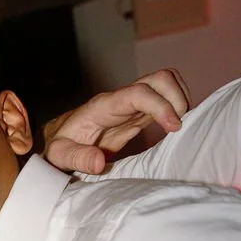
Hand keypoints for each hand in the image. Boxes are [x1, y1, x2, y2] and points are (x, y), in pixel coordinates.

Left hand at [43, 68, 191, 174]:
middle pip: (159, 78)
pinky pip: (165, 101)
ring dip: (181, 101)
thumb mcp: (59, 155)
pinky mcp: (139, 114)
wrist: (59, 139)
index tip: (174, 126)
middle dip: (177, 98)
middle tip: (178, 127)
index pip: (138, 92)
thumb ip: (77, 158)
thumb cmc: (59, 146)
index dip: (160, 105)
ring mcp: (132, 104)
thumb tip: (99, 162)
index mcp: (103, 106)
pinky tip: (176, 129)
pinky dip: (177, 109)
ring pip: (166, 85)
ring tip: (179, 127)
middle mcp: (121, 99)